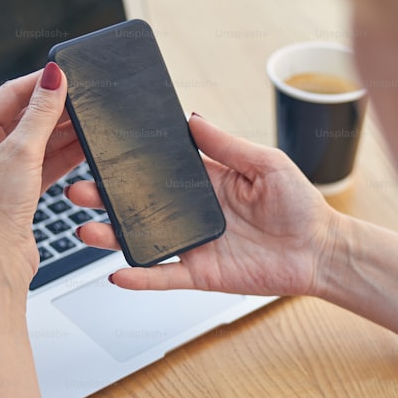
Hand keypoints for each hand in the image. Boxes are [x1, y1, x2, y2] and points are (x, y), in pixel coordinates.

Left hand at [0, 63, 84, 277]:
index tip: (65, 75)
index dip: (39, 83)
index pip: (10, 93)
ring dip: (64, 132)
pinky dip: (65, 154)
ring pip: (39, 139)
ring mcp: (3, 167)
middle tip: (83, 99)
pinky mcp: (21, 186)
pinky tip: (84, 147)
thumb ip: (41, 113)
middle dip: (55, 109)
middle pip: (26, 115)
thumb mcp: (22, 152)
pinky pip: (46, 160)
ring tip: (89, 122)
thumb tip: (53, 78)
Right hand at [69, 116, 343, 296]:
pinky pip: (164, 277)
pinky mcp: (203, 274)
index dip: (130, 164)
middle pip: (139, 205)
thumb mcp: (266, 163)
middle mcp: (194, 213)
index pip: (158, 170)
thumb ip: (226, 145)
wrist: (321, 252)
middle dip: (106, 199)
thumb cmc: (301, 206)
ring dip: (112, 237)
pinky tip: (115, 274)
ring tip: (83, 229)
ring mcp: (195, 245)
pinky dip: (140, 278)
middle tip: (77, 190)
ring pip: (143, 241)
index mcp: (207, 182)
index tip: (101, 152)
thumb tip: (191, 119)